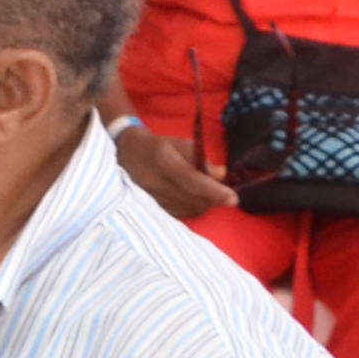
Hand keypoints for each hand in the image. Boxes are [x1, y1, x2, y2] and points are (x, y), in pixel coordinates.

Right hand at [108, 118, 231, 222]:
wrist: (126, 154)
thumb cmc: (159, 146)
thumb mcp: (181, 144)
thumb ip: (202, 159)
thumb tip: (222, 175)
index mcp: (163, 160)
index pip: (192, 180)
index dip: (214, 191)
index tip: (233, 198)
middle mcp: (154, 181)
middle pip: (192, 198)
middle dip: (213, 198)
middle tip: (223, 192)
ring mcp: (150, 197)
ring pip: (188, 208)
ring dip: (204, 203)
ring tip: (206, 192)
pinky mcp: (151, 207)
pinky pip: (181, 213)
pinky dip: (193, 207)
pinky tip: (193, 198)